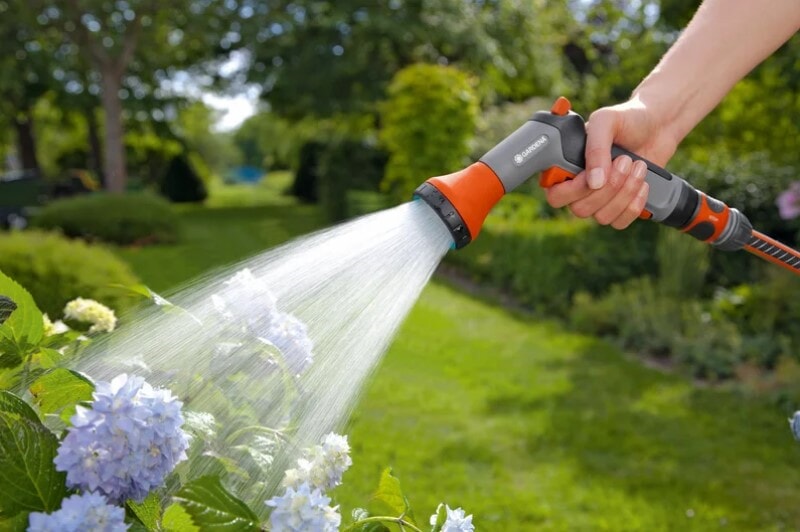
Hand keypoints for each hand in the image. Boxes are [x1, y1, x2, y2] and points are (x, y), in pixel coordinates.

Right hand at [545, 97, 679, 228]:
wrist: (658, 125)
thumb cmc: (628, 119)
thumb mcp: (606, 121)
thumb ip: (595, 148)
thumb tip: (594, 183)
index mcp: (567, 166)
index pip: (555, 195)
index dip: (572, 190)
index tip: (591, 173)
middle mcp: (579, 187)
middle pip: (580, 209)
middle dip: (609, 187)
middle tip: (625, 160)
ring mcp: (600, 200)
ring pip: (602, 217)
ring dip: (625, 193)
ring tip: (638, 167)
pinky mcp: (620, 207)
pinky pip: (619, 222)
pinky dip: (634, 205)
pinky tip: (643, 184)